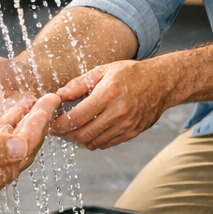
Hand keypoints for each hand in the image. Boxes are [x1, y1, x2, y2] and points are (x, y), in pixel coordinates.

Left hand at [53, 61, 172, 149]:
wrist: (162, 82)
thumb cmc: (132, 73)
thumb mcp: (104, 70)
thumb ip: (79, 84)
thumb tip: (58, 96)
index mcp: (108, 93)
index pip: (75, 118)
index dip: (59, 124)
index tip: (50, 123)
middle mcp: (117, 112)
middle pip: (82, 134)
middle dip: (66, 135)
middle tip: (58, 129)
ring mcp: (126, 125)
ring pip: (93, 142)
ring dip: (79, 139)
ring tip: (73, 129)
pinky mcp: (132, 133)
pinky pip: (106, 144)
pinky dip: (95, 140)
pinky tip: (91, 130)